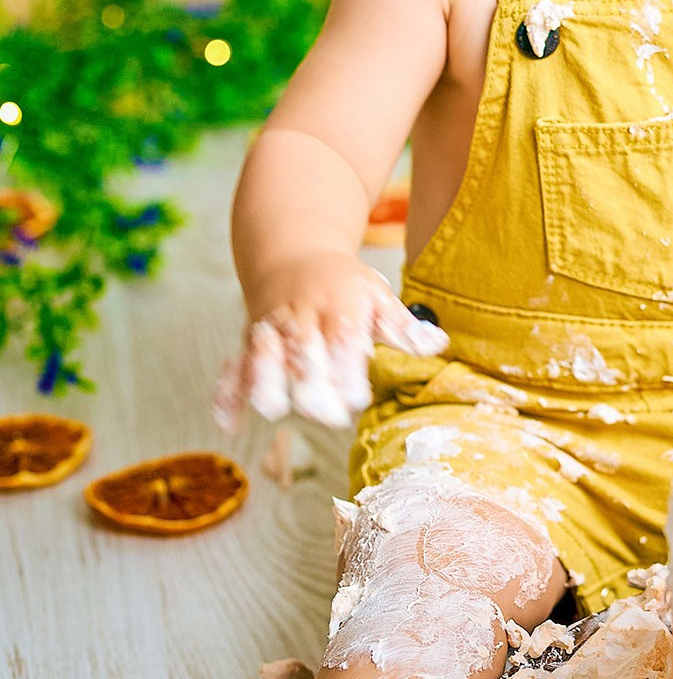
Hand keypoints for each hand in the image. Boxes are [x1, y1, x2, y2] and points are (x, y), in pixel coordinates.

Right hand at [212, 251, 447, 431]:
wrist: (289, 255)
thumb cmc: (341, 284)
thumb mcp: (377, 296)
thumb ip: (403, 327)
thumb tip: (439, 346)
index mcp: (337, 306)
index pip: (341, 338)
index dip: (346, 369)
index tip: (357, 398)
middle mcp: (300, 317)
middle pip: (301, 351)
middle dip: (311, 384)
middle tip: (329, 415)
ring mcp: (270, 330)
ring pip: (260, 355)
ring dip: (264, 381)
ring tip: (272, 408)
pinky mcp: (247, 344)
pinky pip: (234, 367)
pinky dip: (227, 392)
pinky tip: (229, 424)